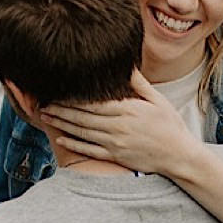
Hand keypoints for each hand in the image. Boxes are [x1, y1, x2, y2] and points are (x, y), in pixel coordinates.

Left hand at [42, 70, 201, 175]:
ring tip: (46, 116)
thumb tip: (126, 65)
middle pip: (82, 116)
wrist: (179, 155)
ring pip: (82, 132)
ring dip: (62, 124)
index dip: (72, 97)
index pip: (93, 102)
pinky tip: (60, 140)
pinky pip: (89, 151)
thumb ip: (139, 84)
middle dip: (61, 109)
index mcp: (127, 109)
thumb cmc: (170, 125)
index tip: (58, 90)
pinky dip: (73, 145)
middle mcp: (118, 126)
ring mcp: (115, 143)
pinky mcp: (115, 156)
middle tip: (43, 102)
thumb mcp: (158, 100)